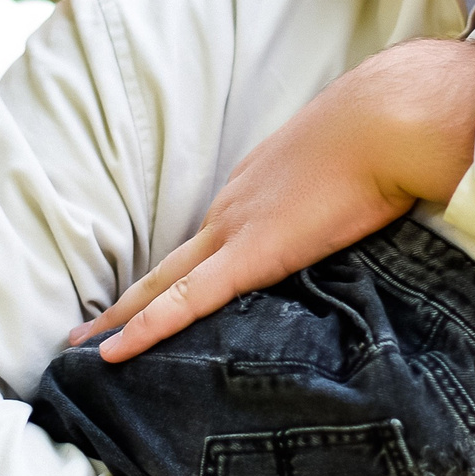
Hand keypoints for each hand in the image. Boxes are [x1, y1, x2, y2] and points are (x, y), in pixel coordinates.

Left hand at [70, 38, 474, 362]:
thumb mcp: (356, 168)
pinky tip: (112, 354)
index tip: (155, 294)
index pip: (210, 239)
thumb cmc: (386, 136)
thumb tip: (364, 208)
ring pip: (162, 286)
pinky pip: (183, 301)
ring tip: (85, 349)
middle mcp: (234, 208)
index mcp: (258, 188)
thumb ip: (344, 194)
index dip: (179, 270)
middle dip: (127, 300)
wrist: (389, 120)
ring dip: (123, 318)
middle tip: (87, 330)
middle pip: (169, 265)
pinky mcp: (249, 254)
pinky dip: (145, 329)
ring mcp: (235, 230)